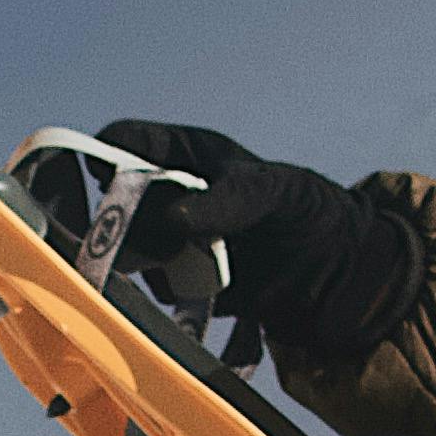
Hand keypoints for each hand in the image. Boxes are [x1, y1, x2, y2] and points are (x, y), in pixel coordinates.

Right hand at [53, 118, 421, 367]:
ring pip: (127, 249)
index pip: (124, 141)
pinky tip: (198, 293)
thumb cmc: (307, 210)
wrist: (335, 274)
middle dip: (118, 220)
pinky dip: (168, 294)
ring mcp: (171, 241)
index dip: (103, 153)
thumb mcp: (274, 192)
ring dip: (145, 261)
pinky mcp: (181, 283)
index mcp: (184, 154)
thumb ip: (227, 200)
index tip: (99, 178)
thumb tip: (176, 218)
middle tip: (144, 236)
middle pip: (113, 202)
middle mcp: (169, 196)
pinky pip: (153, 290)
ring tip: (189, 267)